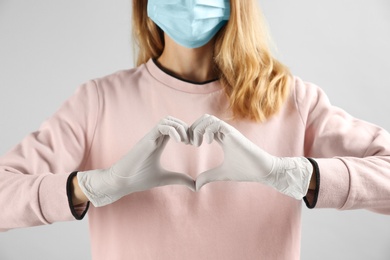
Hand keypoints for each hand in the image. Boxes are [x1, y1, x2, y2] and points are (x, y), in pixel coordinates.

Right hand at [77, 116, 194, 206]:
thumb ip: (180, 179)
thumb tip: (195, 186)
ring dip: (180, 127)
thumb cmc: (139, 179)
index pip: (175, 128)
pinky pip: (161, 126)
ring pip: (167, 120)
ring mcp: (150, 137)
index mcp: (159, 143)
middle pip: (173, 120)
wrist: (121, 182)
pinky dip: (173, 130)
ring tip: (185, 141)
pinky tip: (179, 142)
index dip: (187, 132)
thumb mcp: (165, 178)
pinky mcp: (146, 140)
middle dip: (186, 127)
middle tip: (192, 142)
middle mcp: (155, 137)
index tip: (194, 144)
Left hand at [190, 114, 312, 199]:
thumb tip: (195, 185)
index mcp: (222, 138)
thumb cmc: (245, 170)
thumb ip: (208, 176)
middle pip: (204, 118)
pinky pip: (217, 124)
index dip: (193, 132)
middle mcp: (225, 132)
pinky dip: (208, 130)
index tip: (189, 144)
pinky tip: (208, 142)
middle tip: (189, 142)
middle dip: (193, 127)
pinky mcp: (234, 134)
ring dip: (199, 128)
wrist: (262, 170)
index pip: (203, 127)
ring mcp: (229, 132)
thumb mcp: (221, 173)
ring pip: (209, 118)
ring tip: (197, 143)